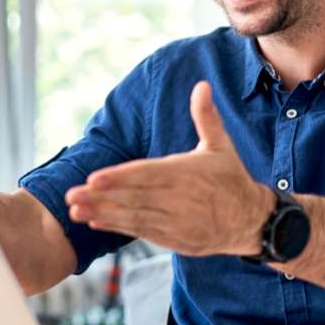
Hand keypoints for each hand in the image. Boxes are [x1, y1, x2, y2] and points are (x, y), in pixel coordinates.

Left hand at [65, 81, 274, 256]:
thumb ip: (206, 116)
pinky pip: (142, 232)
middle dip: (101, 197)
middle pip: (134, 198)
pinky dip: (119, 228)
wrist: (252, 220)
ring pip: (135, 218)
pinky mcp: (176, 239)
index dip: (119, 178)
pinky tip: (97, 222)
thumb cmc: (232, 179)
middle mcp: (180, 200)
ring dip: (103, 214)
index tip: (93, 178)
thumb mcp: (221, 146)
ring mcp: (177, 222)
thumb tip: (201, 85)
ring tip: (76, 210)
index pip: (147, 175)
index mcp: (187, 174)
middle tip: (72, 195)